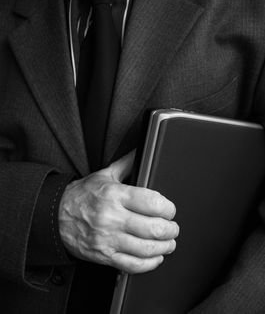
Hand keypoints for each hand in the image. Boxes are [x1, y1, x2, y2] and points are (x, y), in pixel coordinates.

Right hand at [59, 150, 178, 273]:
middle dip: (171, 230)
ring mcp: (108, 238)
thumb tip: (141, 149)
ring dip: (164, 247)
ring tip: (169, 243)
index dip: (168, 208)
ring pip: (146, 249)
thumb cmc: (81, 195)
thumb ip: (126, 163)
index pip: (152, 202)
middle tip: (173, 228)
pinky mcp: (104, 256)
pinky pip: (132, 265)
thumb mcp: (104, 175)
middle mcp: (112, 217)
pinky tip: (155, 257)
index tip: (170, 210)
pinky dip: (149, 264)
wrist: (55, 215)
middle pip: (153, 228)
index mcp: (114, 195)